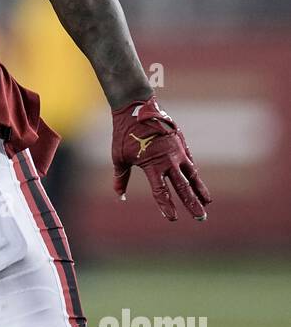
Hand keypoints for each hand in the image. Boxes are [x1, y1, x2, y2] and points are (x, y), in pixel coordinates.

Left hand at [111, 96, 211, 221]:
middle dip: (192, 203)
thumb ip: (121, 177)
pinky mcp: (181, 143)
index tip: (173, 218)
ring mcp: (177, 151)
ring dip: (199, 190)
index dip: (167, 206)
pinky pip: (190, 163)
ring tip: (207, 203)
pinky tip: (198, 184)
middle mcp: (168, 160)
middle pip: (183, 187)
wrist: (137, 107)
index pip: (161, 191)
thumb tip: (120, 196)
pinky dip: (194, 175)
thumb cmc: (124, 133)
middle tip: (201, 218)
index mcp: (152, 165)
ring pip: (192, 175)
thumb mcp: (119, 157)